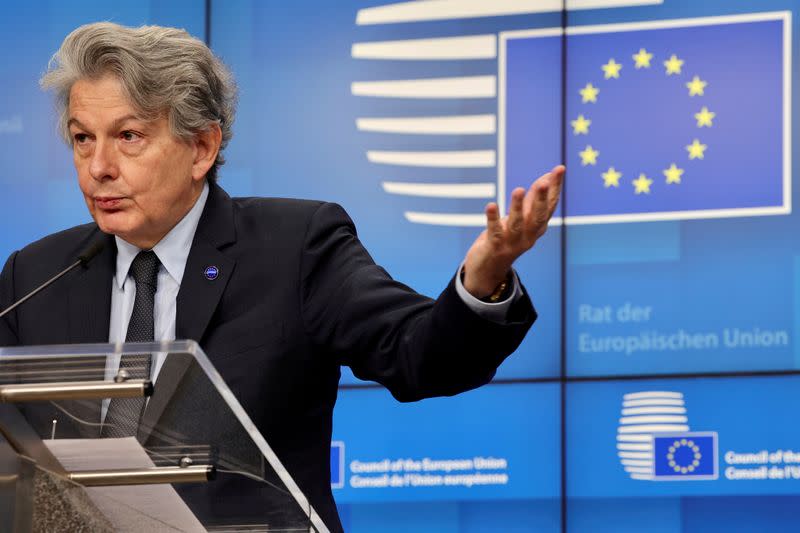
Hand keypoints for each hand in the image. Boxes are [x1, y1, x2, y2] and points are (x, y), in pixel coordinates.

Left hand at [462, 165, 564, 297]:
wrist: (488, 269)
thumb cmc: (507, 238)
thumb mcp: (523, 218)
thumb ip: (533, 199)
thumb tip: (547, 177)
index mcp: (537, 227)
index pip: (549, 206)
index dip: (555, 188)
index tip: (560, 169)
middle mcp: (528, 236)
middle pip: (538, 217)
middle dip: (542, 200)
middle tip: (545, 182)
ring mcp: (512, 243)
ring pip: (517, 224)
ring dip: (518, 207)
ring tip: (518, 189)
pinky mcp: (495, 247)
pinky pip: (495, 231)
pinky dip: (493, 218)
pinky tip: (491, 205)